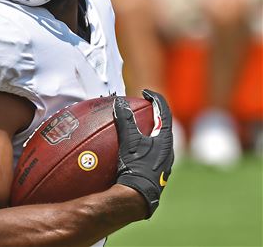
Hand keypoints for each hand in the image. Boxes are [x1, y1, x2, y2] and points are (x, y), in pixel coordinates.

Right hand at [113, 90, 173, 217]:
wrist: (139, 197)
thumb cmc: (136, 167)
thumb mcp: (129, 141)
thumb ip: (125, 120)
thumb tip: (120, 102)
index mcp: (166, 140)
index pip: (164, 112)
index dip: (155, 99)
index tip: (145, 92)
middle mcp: (169, 151)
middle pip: (163, 126)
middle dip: (152, 115)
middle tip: (141, 107)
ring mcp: (164, 163)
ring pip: (158, 141)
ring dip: (148, 131)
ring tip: (136, 126)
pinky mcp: (157, 173)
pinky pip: (152, 152)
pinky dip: (143, 145)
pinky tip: (130, 150)